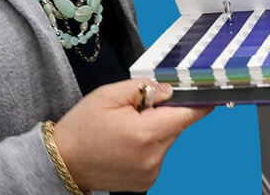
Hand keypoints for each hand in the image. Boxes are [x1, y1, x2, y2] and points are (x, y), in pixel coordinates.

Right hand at [52, 79, 212, 191]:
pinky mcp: (147, 181)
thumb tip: (169, 90)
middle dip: (165, 113)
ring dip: (156, 129)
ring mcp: (151, 172)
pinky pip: (158, 154)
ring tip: (126, 128)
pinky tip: (126, 143)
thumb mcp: (108, 95)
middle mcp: (153, 157)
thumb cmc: (81, 128)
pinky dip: (148, 145)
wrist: (62, 163)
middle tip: (139, 107)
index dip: (198, 101)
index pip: (187, 114)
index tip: (207, 92)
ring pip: (167, 140)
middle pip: (177, 126)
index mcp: (145, 133)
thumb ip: (143, 88)